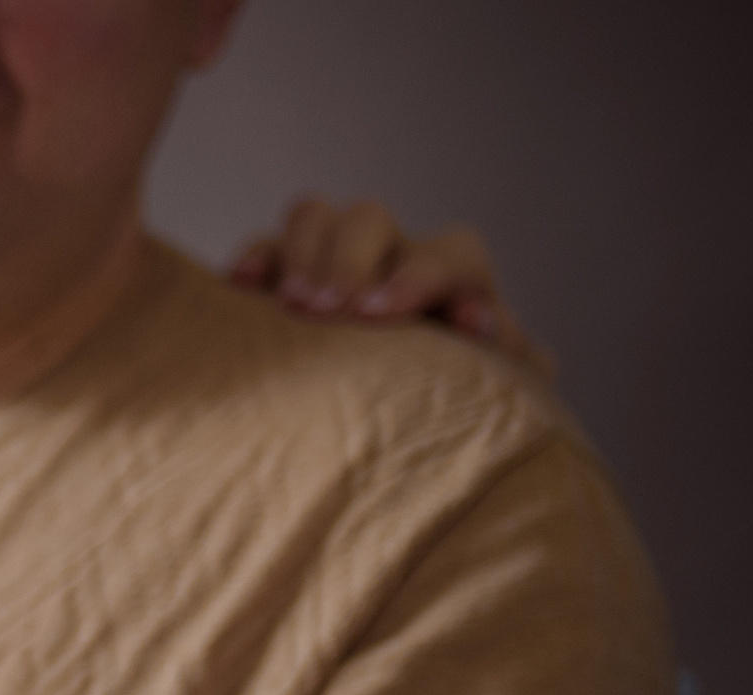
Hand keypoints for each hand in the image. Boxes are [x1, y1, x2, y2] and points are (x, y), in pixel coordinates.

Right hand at [230, 196, 552, 379]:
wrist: (409, 421)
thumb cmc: (455, 402)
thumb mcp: (498, 385)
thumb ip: (512, 356)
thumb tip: (480, 323)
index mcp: (451, 276)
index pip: (448, 255)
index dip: (416, 276)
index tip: (379, 314)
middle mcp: (391, 256)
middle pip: (369, 218)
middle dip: (348, 264)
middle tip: (329, 316)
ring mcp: (332, 262)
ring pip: (313, 216)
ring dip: (301, 256)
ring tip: (292, 308)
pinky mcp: (282, 279)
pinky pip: (263, 247)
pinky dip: (253, 258)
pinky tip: (241, 285)